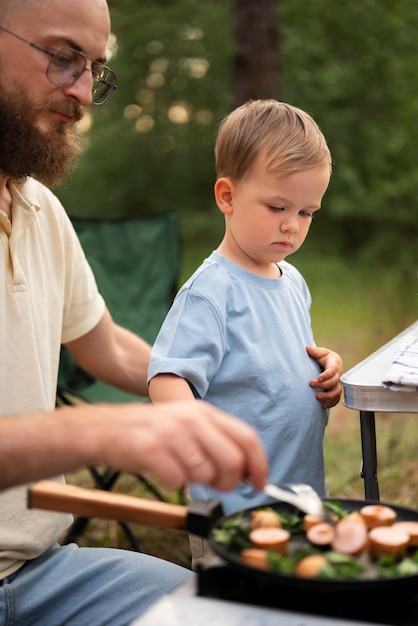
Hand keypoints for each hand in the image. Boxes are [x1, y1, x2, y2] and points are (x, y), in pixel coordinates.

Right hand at [103, 399, 267, 492]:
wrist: (106, 429)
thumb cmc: (152, 432)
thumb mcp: (188, 425)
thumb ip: (218, 442)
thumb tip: (248, 472)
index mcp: (205, 412)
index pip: (247, 438)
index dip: (260, 465)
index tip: (261, 484)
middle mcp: (191, 418)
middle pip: (233, 461)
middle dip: (231, 483)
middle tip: (218, 486)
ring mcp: (171, 433)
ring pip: (207, 474)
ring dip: (199, 484)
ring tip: (183, 473)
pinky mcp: (151, 449)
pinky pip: (178, 480)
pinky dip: (174, 483)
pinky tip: (163, 471)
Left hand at [306, 345, 342, 407]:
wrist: (330, 363)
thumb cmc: (324, 357)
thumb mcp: (320, 352)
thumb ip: (314, 351)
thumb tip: (307, 348)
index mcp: (334, 363)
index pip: (332, 370)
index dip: (326, 375)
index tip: (318, 378)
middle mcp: (338, 374)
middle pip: (334, 382)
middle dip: (323, 385)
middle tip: (311, 384)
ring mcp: (338, 383)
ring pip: (337, 392)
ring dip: (328, 396)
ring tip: (317, 397)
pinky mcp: (336, 390)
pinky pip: (336, 398)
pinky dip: (331, 403)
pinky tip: (323, 405)